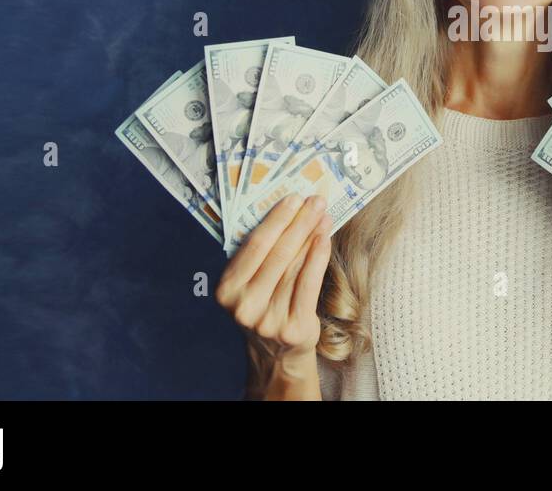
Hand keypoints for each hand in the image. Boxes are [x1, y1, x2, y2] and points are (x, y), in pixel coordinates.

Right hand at [215, 193, 331, 378]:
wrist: (277, 353)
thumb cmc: (266, 305)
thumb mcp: (251, 283)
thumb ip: (261, 255)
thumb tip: (290, 210)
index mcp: (226, 290)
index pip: (254, 246)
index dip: (276, 219)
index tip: (294, 198)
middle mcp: (244, 306)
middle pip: (278, 253)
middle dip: (299, 222)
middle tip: (316, 201)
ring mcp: (268, 320)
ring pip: (296, 266)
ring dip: (312, 235)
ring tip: (324, 215)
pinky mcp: (293, 328)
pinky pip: (309, 283)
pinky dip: (319, 257)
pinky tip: (325, 238)